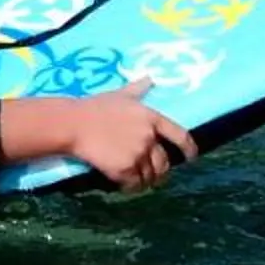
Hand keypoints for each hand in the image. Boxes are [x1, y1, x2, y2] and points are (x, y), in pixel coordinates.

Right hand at [61, 80, 196, 190]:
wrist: (73, 124)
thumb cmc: (94, 107)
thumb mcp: (119, 95)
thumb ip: (137, 89)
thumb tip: (150, 78)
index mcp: (151, 118)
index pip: (180, 136)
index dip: (189, 148)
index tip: (191, 157)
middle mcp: (149, 137)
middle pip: (164, 162)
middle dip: (160, 170)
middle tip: (153, 173)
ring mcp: (137, 154)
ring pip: (150, 175)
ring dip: (146, 180)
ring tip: (138, 180)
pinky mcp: (124, 169)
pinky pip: (135, 184)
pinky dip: (132, 186)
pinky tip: (125, 184)